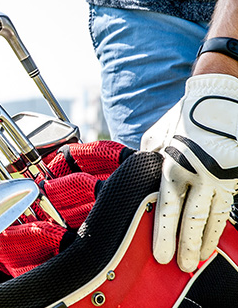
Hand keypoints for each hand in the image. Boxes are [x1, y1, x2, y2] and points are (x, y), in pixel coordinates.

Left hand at [141, 74, 237, 271]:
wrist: (218, 97)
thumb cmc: (182, 119)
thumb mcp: (156, 138)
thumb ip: (149, 161)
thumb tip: (138, 177)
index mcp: (173, 165)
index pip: (167, 208)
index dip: (165, 234)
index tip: (162, 255)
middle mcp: (198, 174)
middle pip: (193, 220)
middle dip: (188, 247)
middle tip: (183, 267)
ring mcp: (221, 176)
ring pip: (215, 217)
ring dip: (207, 241)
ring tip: (200, 258)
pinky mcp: (237, 176)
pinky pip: (227, 207)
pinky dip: (220, 224)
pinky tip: (215, 237)